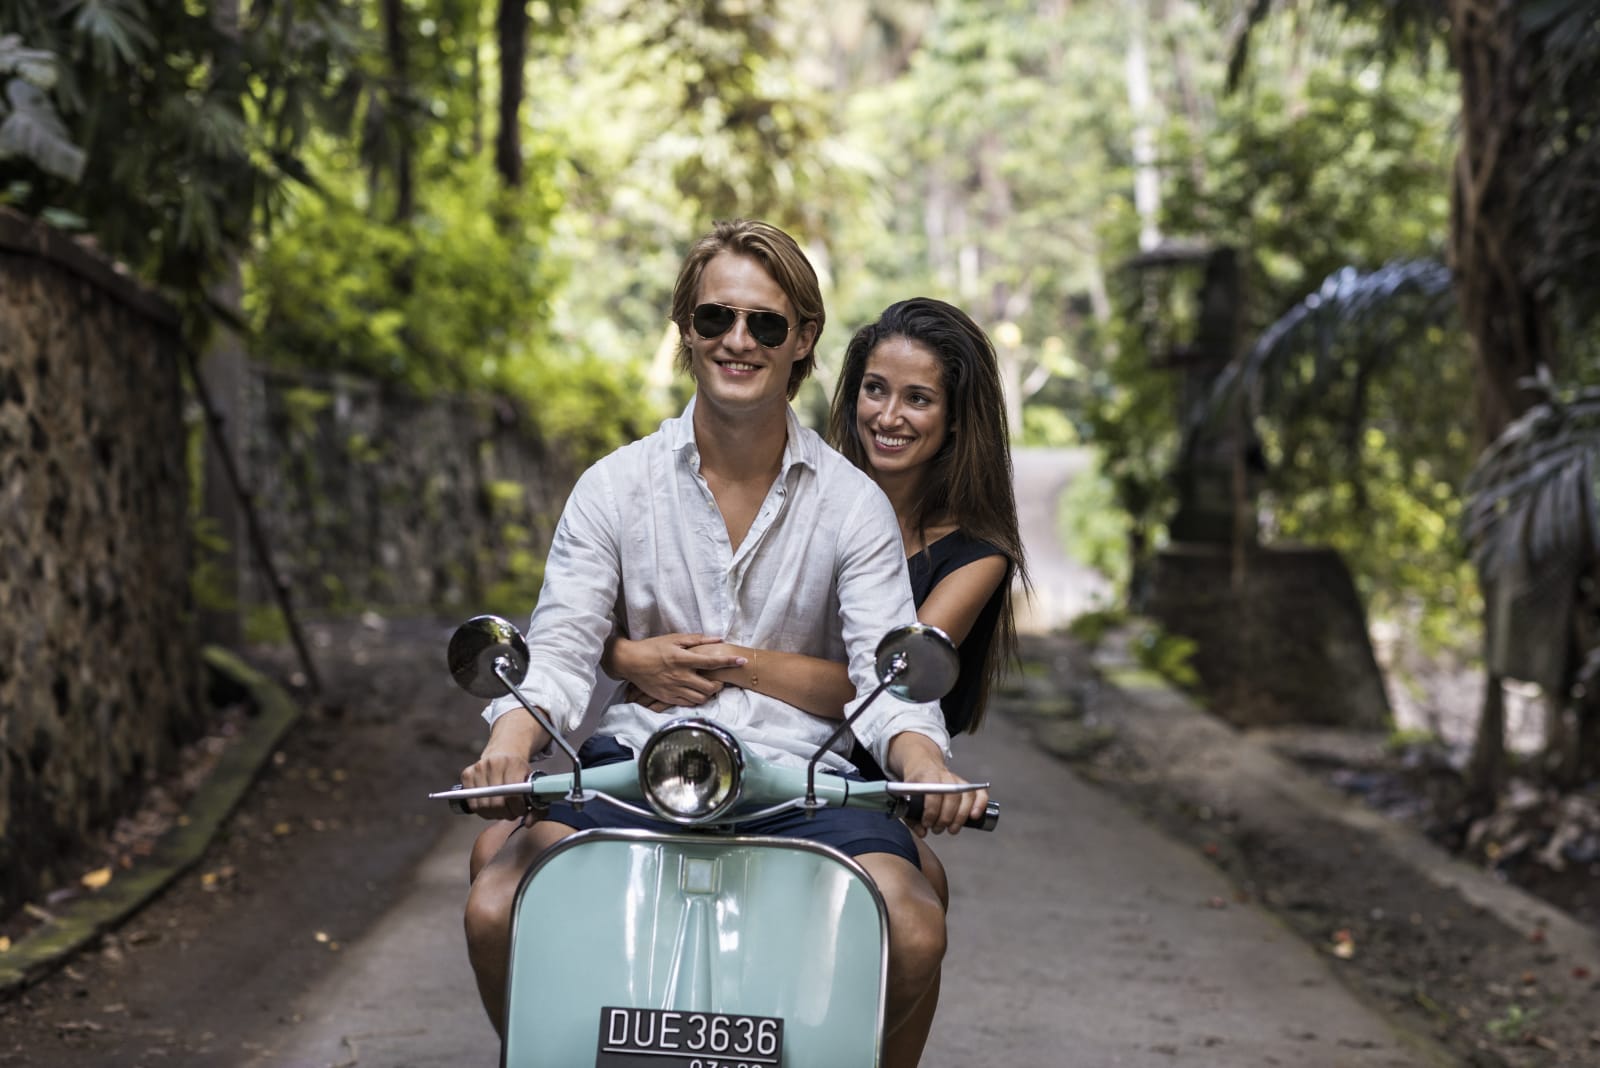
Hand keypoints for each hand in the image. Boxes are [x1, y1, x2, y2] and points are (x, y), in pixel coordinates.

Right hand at [459, 712, 544, 820]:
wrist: (505, 751)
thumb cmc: (520, 771)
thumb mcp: (533, 782)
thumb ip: (538, 806)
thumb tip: (528, 823)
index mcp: (513, 764)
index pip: (512, 795)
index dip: (517, 809)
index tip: (521, 810)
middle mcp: (493, 764)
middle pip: (497, 803)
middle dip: (506, 813)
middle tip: (512, 812)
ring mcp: (478, 769)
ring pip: (483, 806)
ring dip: (494, 814)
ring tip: (502, 809)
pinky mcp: (467, 774)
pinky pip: (472, 804)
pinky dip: (482, 810)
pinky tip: (490, 806)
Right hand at [612, 634, 745, 707]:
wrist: (631, 662)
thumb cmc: (653, 647)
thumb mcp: (674, 639)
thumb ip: (697, 639)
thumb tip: (717, 638)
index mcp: (682, 659)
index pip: (712, 662)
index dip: (729, 662)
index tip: (743, 661)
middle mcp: (680, 676)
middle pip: (709, 687)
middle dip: (720, 685)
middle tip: (720, 680)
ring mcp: (674, 689)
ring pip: (700, 698)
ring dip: (709, 694)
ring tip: (709, 687)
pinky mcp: (667, 698)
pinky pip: (688, 703)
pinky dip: (696, 699)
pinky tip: (696, 692)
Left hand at [887, 733, 990, 837]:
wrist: (923, 767)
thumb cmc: (916, 786)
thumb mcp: (907, 797)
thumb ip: (912, 817)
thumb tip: (922, 832)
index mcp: (927, 776)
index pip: (934, 793)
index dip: (931, 811)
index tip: (927, 823)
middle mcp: (945, 776)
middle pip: (952, 797)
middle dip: (946, 818)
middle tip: (937, 829)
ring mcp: (958, 780)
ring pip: (967, 796)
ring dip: (961, 817)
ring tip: (952, 829)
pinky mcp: (967, 785)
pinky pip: (979, 793)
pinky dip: (980, 805)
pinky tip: (974, 817)